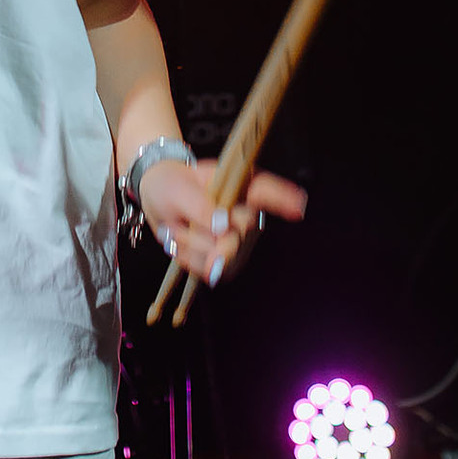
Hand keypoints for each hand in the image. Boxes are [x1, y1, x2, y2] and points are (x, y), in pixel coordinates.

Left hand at [138, 156, 306, 286]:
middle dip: (203, 237)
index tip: (298, 206)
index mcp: (239, 186)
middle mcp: (247, 214)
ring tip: (177, 229)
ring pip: (222, 258)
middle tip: (176, 223)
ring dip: (192, 247)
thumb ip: (200, 206)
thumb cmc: (172, 186)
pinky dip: (191, 262)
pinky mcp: (229, 261)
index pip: (265, 190)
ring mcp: (241, 240)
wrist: (158, 201)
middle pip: (239, 235)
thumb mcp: (177, 190)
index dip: (283, 198)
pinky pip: (213, 272)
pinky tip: (181, 245)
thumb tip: (225, 226)